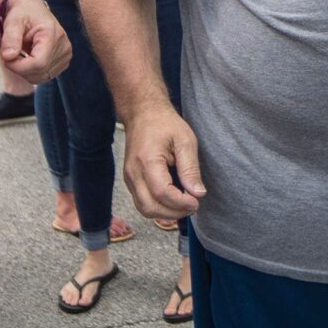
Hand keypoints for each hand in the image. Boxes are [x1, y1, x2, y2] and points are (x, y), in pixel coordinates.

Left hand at [0, 0, 68, 85]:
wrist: (33, 10)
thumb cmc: (22, 13)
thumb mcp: (13, 20)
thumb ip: (10, 37)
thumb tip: (8, 56)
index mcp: (53, 34)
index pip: (38, 63)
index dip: (19, 66)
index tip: (6, 57)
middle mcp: (64, 46)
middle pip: (39, 72)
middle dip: (19, 68)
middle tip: (10, 53)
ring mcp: (66, 55)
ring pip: (41, 77)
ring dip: (25, 70)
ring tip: (20, 54)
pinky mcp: (64, 62)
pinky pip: (45, 76)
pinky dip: (32, 71)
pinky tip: (28, 57)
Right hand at [122, 100, 205, 224]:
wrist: (143, 113)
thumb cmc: (165, 124)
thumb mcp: (185, 141)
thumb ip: (191, 169)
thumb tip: (198, 193)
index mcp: (147, 161)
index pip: (162, 193)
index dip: (181, 203)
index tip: (197, 202)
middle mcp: (133, 172)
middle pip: (150, 207)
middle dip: (174, 213)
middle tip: (193, 206)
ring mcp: (129, 178)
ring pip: (144, 209)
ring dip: (166, 213)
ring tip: (184, 205)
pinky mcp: (130, 181)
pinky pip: (142, 202)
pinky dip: (158, 207)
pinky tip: (173, 201)